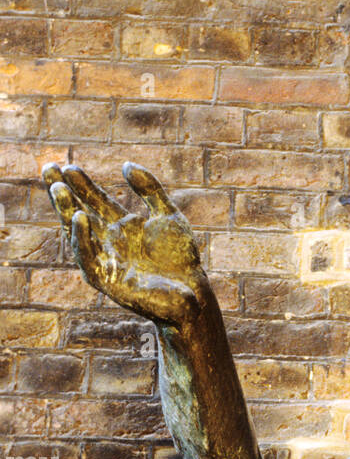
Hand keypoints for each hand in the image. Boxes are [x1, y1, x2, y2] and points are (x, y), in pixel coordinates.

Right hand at [42, 161, 206, 326]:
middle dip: (63, 193)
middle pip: (80, 213)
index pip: (95, 201)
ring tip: (58, 188)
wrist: (193, 293)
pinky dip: (81, 239)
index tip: (68, 165)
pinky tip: (79, 217)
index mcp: (122, 227)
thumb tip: (125, 164)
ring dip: (66, 211)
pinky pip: (88, 259)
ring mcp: (106, 261)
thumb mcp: (167, 214)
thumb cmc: (181, 258)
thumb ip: (149, 189)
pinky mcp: (107, 281)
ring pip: (78, 234)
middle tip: (47, 168)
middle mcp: (110, 243)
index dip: (81, 183)